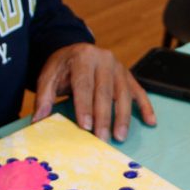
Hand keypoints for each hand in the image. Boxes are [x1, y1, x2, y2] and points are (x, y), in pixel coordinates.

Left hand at [32, 43, 156, 141]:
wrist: (77, 50)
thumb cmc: (63, 66)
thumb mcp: (48, 75)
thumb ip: (44, 96)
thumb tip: (38, 120)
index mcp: (83, 57)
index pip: (84, 85)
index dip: (85, 107)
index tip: (86, 127)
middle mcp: (104, 59)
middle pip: (105, 92)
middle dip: (104, 117)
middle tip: (102, 139)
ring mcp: (119, 67)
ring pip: (123, 94)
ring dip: (123, 117)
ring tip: (120, 136)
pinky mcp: (128, 75)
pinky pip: (139, 91)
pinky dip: (146, 107)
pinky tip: (150, 122)